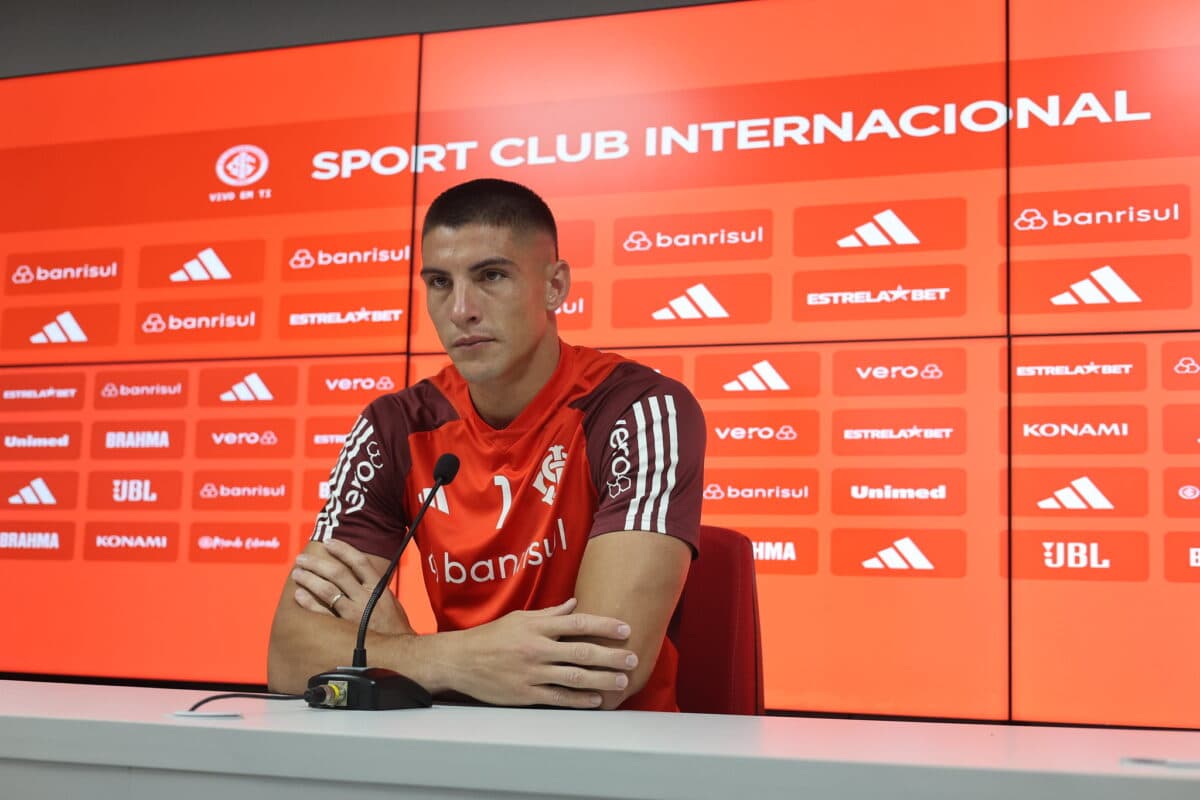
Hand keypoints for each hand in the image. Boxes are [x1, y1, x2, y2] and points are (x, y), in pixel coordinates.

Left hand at [291, 539, 413, 635]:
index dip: (343, 550)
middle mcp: (365, 597)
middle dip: (317, 563)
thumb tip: (361, 575)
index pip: (359, 562)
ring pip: (328, 590)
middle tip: (302, 559)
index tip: (329, 543)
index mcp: (378, 587)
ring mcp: (355, 613)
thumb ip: (375, 588)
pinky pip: (323, 613)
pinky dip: (310, 602)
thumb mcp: (390, 601)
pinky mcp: (345, 629)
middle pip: (338, 573)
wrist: (401, 653)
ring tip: (297, 573)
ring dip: (310, 579)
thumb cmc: (396, 628)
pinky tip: (299, 595)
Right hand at [454, 597, 637, 708]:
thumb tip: (575, 605)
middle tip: (632, 658)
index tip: (624, 629)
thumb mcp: (520, 619)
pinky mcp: (525, 694)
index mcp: (536, 627)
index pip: (577, 623)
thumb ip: (549, 614)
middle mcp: (536, 649)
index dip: (604, 626)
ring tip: (621, 681)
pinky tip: (596, 700)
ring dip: (601, 680)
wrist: (460, 661)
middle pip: (581, 652)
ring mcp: (531, 673)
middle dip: (610, 655)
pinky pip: (557, 698)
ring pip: (573, 677)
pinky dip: (579, 700)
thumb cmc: (491, 637)